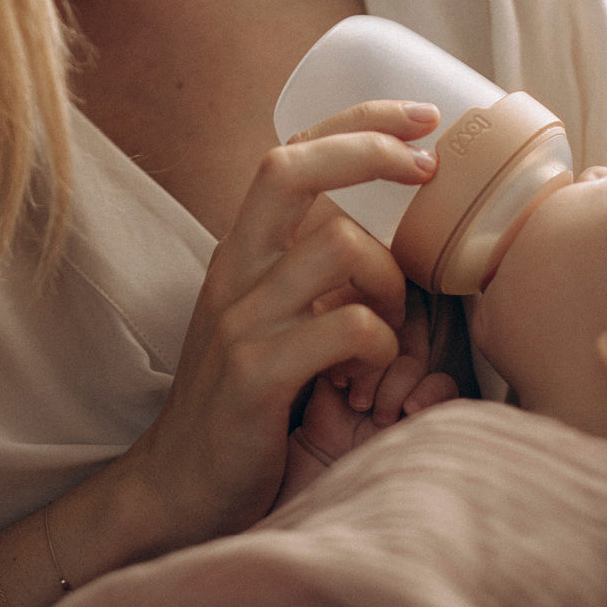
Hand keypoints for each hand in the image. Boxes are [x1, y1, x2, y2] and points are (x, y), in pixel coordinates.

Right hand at [113, 101, 442, 545]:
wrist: (177, 487)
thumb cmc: (241, 403)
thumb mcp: (265, 321)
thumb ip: (304, 277)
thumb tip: (377, 238)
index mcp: (241, 253)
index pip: (289, 155)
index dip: (356, 122)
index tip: (420, 119)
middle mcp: (234, 273)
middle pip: (293, 169)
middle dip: (370, 150)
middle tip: (429, 169)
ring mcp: (241, 322)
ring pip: (335, 247)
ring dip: (391, 277)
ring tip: (396, 322)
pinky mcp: (256, 376)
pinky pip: (342, 327)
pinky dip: (380, 339)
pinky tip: (375, 366)